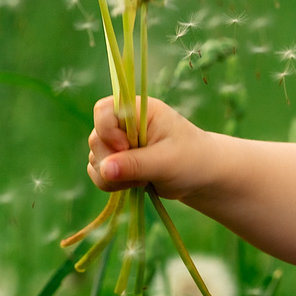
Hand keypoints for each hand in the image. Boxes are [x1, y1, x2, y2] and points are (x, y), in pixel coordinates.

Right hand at [87, 97, 213, 199]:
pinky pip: (97, 173)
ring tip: (144, 178)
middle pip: (96, 138)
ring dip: (113, 176)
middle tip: (143, 170)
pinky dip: (110, 183)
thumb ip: (134, 164)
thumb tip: (104, 169)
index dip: (107, 131)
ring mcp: (119, 143)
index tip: (126, 148)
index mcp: (139, 111)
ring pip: (95, 158)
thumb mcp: (166, 162)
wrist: (200, 177)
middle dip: (113, 161)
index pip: (103, 110)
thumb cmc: (190, 160)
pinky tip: (135, 184)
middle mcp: (125, 124)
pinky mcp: (117, 162)